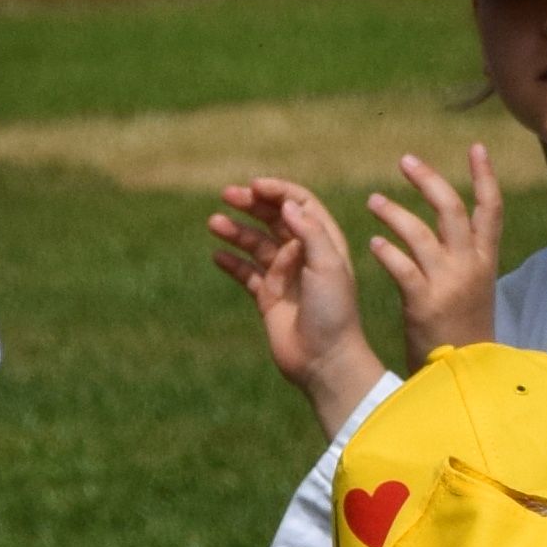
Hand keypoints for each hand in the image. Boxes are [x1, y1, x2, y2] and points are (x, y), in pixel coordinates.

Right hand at [208, 176, 387, 419]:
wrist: (324, 360)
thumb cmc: (333, 312)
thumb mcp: (328, 266)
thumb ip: (309, 233)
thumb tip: (287, 204)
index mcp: (324, 242)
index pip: (299, 204)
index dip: (278, 191)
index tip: (254, 186)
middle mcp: (303, 255)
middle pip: (274, 219)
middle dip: (251, 204)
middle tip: (227, 195)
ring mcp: (284, 276)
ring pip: (255, 244)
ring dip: (235, 231)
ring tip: (213, 223)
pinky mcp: (268, 297)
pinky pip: (246, 274)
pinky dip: (232, 263)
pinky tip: (216, 255)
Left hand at [359, 143, 505, 366]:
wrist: (463, 375)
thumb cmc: (465, 334)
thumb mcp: (476, 290)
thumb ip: (466, 259)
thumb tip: (454, 231)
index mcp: (485, 261)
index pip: (491, 209)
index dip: (484, 176)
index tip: (476, 147)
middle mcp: (470, 266)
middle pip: (452, 210)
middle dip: (429, 180)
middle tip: (405, 160)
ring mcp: (448, 283)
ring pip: (421, 233)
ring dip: (394, 213)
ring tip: (373, 201)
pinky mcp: (424, 302)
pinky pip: (402, 267)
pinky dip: (386, 252)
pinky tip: (372, 245)